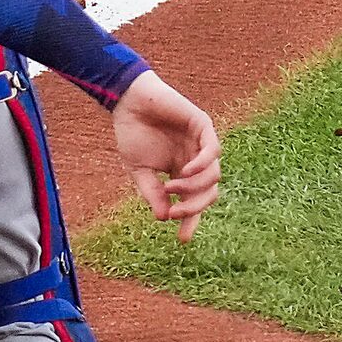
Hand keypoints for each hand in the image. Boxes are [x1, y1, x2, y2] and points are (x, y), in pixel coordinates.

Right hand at [113, 69, 218, 241]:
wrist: (128, 102)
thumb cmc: (132, 133)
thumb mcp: (138, 169)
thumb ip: (152, 192)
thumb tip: (163, 217)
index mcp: (181, 171)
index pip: (193, 200)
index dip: (190, 220)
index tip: (182, 239)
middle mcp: (196, 160)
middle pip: (209, 192)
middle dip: (194, 207)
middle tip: (176, 215)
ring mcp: (202, 144)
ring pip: (213, 175)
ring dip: (194, 187)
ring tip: (172, 187)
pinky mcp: (203, 126)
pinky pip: (213, 150)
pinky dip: (203, 164)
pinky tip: (186, 171)